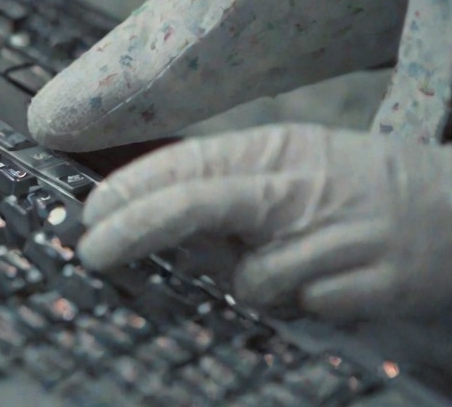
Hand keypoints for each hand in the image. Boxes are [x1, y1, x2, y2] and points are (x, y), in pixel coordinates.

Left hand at [77, 124, 451, 321]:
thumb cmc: (361, 187)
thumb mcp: (293, 166)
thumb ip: (227, 188)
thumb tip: (153, 217)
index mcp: (275, 152)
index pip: (184, 166)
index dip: (129, 192)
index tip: (90, 215)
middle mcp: (298, 187)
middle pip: (192, 206)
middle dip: (130, 231)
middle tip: (91, 253)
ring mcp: (334, 236)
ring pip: (247, 279)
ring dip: (253, 283)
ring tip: (296, 263)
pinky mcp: (369, 283)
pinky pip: (302, 307)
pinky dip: (303, 303)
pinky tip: (333, 280)